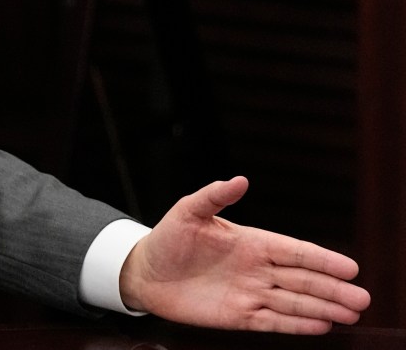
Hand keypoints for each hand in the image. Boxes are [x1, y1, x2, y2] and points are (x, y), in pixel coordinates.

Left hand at [119, 176, 370, 333]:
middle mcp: (257, 268)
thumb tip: (239, 180)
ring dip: (323, 308)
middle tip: (362, 298)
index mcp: (251, 241)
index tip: (350, 267)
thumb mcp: (188, 211)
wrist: (144, 272)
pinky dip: (297, 324)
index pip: (295, 251)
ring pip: (294, 302)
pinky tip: (321, 327)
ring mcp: (250, 293)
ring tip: (350, 315)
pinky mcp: (239, 316)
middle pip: (303, 280)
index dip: (322, 259)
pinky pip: (273, 321)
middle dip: (332, 289)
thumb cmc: (167, 238)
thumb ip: (214, 196)